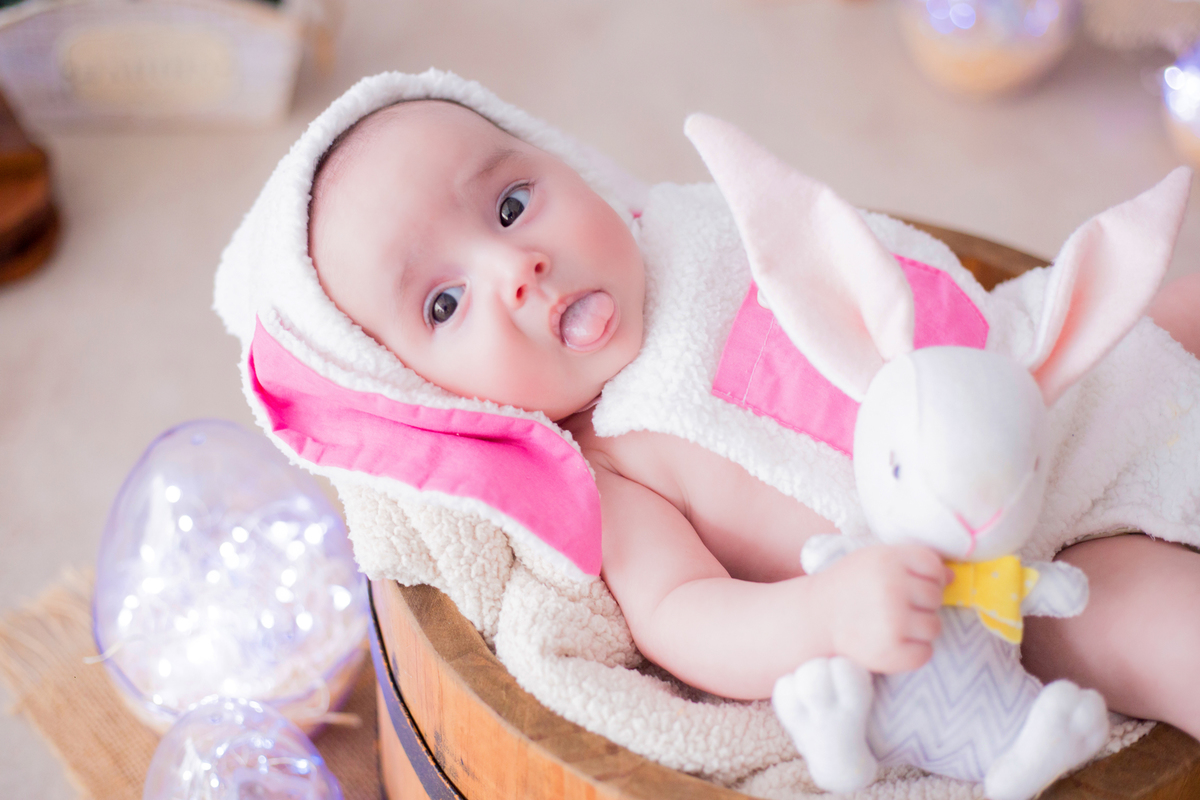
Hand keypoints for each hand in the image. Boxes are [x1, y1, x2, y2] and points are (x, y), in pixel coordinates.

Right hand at [816, 544, 948, 673]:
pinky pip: (925, 654)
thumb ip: (912, 561)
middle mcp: (892, 588)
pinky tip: (892, 642)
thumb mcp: (876, 560)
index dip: (928, 576)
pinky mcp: (890, 652)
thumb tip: (952, 576)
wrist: (816, 617)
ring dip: (919, 629)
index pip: (934, 566)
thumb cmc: (850, 585)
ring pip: (934, 627)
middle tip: (894, 606)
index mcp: (889, 559)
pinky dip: (913, 652)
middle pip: (936, 597)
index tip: (908, 584)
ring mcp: (892, 621)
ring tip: (893, 625)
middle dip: (921, 603)